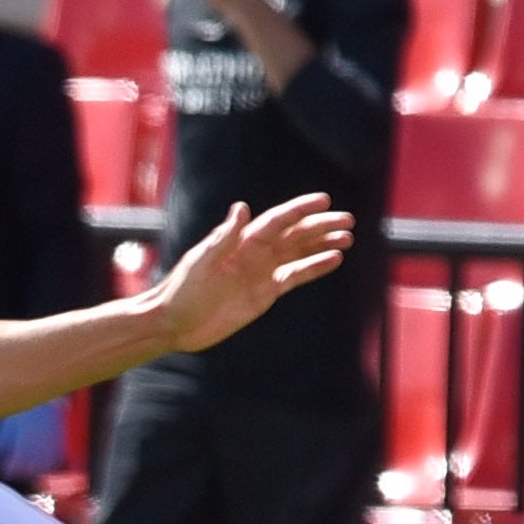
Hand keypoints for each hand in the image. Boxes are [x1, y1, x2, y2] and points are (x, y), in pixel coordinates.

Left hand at [154, 194, 353, 353]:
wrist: (175, 324)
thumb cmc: (182, 291)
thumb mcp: (201, 264)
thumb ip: (223, 238)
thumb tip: (242, 208)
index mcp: (242, 241)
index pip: (278, 220)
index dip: (300, 210)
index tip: (325, 200)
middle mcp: (255, 252)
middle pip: (295, 233)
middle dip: (321, 225)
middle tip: (348, 219)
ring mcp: (262, 272)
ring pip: (299, 252)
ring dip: (322, 244)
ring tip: (348, 237)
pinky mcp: (265, 293)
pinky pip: (295, 276)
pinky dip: (314, 267)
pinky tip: (334, 260)